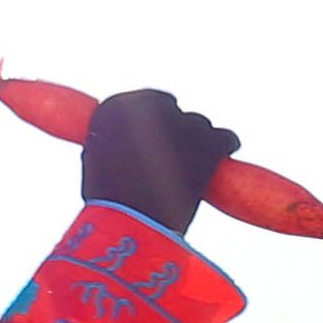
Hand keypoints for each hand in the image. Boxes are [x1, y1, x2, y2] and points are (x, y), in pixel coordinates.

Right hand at [75, 84, 238, 236]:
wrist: (130, 222)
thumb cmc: (107, 203)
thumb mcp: (96, 165)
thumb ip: (111, 144)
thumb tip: (125, 144)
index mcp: (116, 108)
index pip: (143, 101)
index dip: (152, 118)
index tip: (157, 134)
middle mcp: (149, 107)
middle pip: (172, 111)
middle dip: (175, 129)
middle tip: (175, 155)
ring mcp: (182, 122)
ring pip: (199, 126)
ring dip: (198, 142)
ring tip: (191, 170)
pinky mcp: (209, 141)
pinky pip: (226, 138)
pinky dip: (225, 147)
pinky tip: (222, 158)